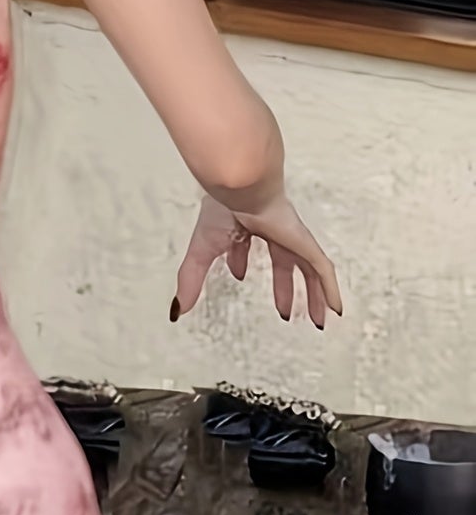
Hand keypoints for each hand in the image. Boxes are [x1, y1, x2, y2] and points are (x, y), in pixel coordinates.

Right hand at [173, 193, 342, 327]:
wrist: (243, 193)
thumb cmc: (224, 211)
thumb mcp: (202, 251)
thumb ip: (191, 279)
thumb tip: (179, 308)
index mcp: (249, 227)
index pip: (248, 246)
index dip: (242, 261)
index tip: (238, 276)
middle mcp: (275, 233)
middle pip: (285, 264)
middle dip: (285, 288)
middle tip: (286, 311)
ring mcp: (294, 239)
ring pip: (309, 271)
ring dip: (313, 296)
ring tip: (316, 320)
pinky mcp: (306, 244)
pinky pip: (324, 271)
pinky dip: (330, 290)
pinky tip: (335, 309)